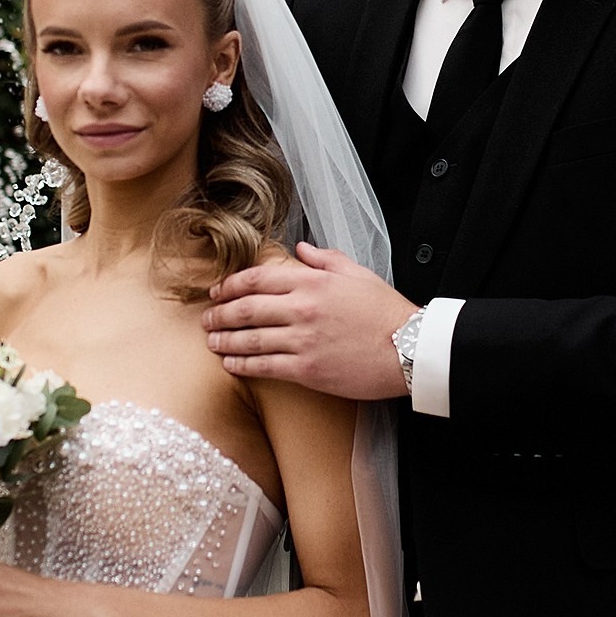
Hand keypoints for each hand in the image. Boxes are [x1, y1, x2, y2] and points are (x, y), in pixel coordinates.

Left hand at [204, 243, 415, 398]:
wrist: (410, 349)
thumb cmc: (386, 312)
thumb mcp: (358, 274)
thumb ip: (325, 258)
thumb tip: (299, 247)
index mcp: (312, 281)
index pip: (257, 278)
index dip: (230, 285)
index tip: (217, 291)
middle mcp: (302, 308)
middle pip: (246, 308)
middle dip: (219, 314)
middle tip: (206, 319)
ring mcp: (302, 340)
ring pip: (250, 339)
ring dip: (224, 340)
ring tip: (211, 342)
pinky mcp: (307, 369)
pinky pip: (264, 366)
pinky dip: (242, 364)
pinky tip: (230, 364)